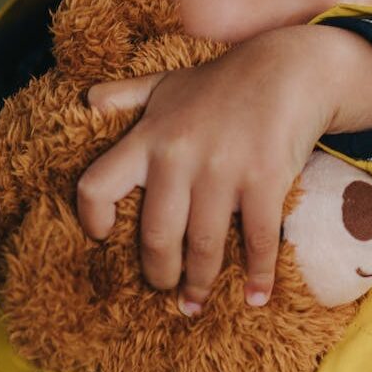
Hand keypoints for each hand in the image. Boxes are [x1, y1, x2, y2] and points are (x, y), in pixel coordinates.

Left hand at [78, 24, 371, 310]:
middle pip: (156, 235)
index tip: (104, 239)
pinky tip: (255, 297)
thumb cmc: (221, 82)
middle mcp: (178, 157)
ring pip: (203, 246)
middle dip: (158, 272)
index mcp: (148, 138)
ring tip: (195, 303)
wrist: (288, 69)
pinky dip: (257, 276)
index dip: (93, 219)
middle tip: (163, 287)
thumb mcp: (166, 83)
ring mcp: (222, 171)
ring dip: (199, 284)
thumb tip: (84, 100)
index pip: (97, 185)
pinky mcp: (264, 181)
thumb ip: (125, 94)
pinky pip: (257, 241)